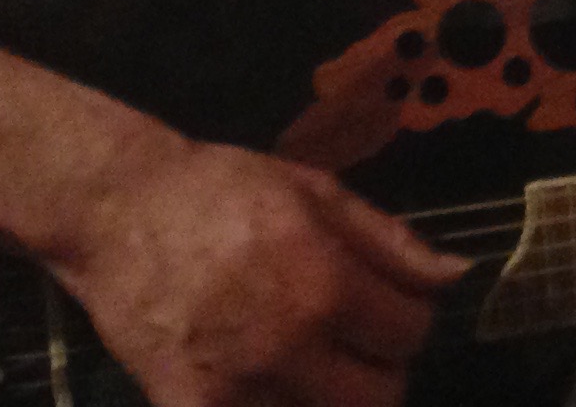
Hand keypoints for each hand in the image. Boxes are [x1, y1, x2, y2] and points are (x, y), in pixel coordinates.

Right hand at [48, 138, 464, 406]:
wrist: (119, 214)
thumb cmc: (223, 190)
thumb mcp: (317, 192)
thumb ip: (390, 242)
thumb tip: (456, 275)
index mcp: (325, 283)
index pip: (411, 333)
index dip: (411, 319)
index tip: (392, 308)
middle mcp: (287, 345)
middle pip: (380, 397)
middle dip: (381, 369)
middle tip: (357, 343)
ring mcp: (236, 388)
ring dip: (333, 399)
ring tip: (315, 365)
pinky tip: (273, 387)